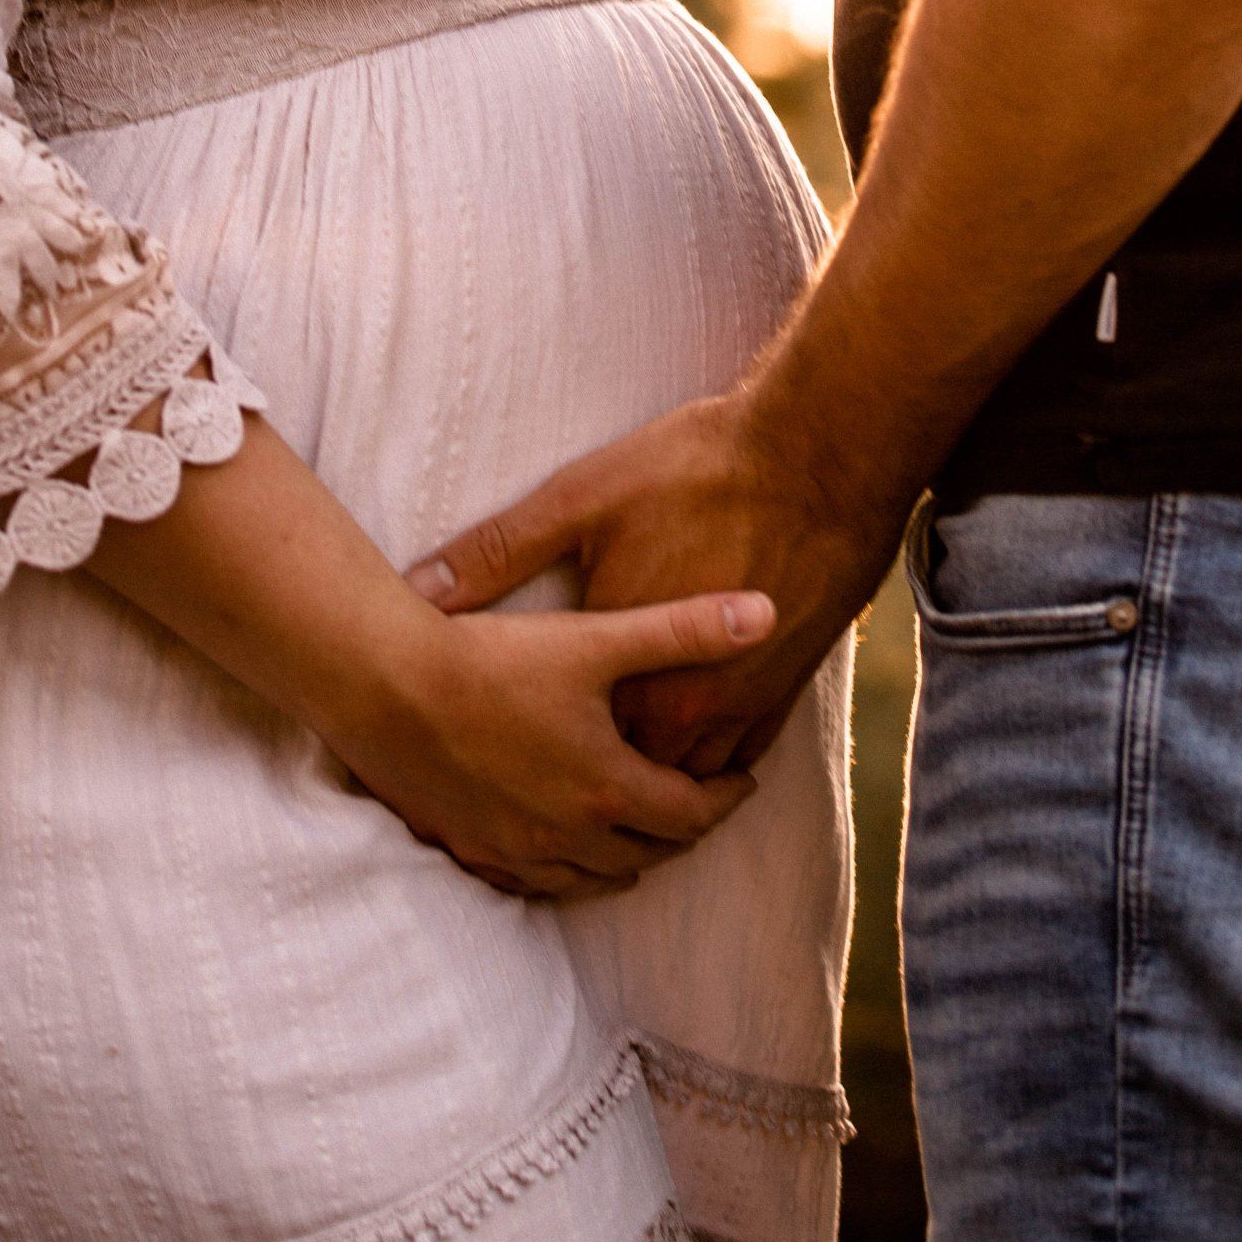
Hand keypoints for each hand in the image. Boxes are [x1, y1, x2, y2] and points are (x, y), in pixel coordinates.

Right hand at [327, 585, 778, 899]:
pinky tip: (563, 847)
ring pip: (593, 878)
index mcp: (609, 789)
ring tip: (642, 828)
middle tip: (699, 799)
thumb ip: (684, 630)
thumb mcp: (596, 638)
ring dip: (629, 856)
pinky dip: (565, 871)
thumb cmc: (491, 657)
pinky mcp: (468, 850)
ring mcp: (515, 850)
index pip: (693, 814)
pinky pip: (533, 884)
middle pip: (650, 852)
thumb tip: (767, 612)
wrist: (384, 685)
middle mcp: (568, 836)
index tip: (742, 776)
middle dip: (683, 827)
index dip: (727, 796)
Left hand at [407, 390, 902, 776]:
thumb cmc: (696, 472)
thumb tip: (423, 589)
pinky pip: (743, 757)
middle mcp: (691, 711)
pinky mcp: (786, 686)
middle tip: (540, 783)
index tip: (493, 754)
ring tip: (607, 783)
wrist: (819, 456)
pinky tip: (688, 754)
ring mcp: (745, 704)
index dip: (530, 755)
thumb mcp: (581, 500)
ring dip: (654, 784)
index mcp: (633, 679)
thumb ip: (500, 552)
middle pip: (632, 785)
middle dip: (591, 786)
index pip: (572, 753)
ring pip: (691, 781)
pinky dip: (711, 764)